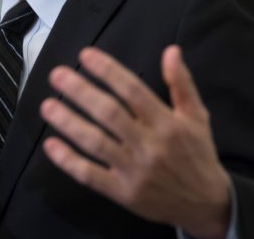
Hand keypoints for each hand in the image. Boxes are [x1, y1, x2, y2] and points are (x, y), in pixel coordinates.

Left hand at [40, 46, 230, 238]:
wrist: (206, 204)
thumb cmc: (197, 154)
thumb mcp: (197, 116)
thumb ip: (182, 83)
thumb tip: (171, 50)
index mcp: (167, 123)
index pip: (132, 91)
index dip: (108, 71)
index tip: (85, 55)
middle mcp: (150, 145)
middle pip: (109, 113)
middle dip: (81, 92)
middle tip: (57, 75)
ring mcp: (134, 171)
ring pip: (96, 143)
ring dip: (69, 123)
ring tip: (47, 105)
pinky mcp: (123, 193)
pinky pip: (91, 176)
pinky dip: (69, 161)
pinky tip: (51, 145)